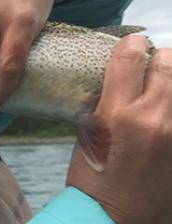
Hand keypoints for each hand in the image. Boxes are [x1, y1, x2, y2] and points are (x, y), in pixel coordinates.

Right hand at [67, 35, 171, 223]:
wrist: (115, 219)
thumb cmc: (93, 178)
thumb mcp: (87, 133)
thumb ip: (105, 101)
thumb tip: (116, 78)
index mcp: (118, 113)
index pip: (131, 55)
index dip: (131, 43)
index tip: (131, 45)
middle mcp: (152, 118)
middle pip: (168, 62)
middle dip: (157, 58)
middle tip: (148, 67)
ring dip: (171, 78)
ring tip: (160, 88)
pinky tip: (163, 109)